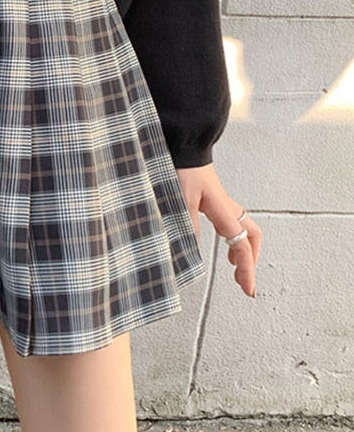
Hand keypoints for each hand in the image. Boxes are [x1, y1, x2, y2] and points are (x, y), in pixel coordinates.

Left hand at [176, 163, 261, 298]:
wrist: (182, 141)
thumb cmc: (181, 165)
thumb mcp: (180, 198)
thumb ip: (188, 225)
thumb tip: (192, 252)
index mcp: (222, 208)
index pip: (241, 245)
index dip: (247, 269)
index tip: (248, 290)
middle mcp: (226, 205)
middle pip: (251, 236)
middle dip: (250, 260)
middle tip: (243, 281)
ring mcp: (220, 199)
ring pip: (241, 227)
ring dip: (242, 248)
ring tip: (234, 266)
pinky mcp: (210, 195)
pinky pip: (228, 219)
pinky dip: (230, 234)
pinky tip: (219, 238)